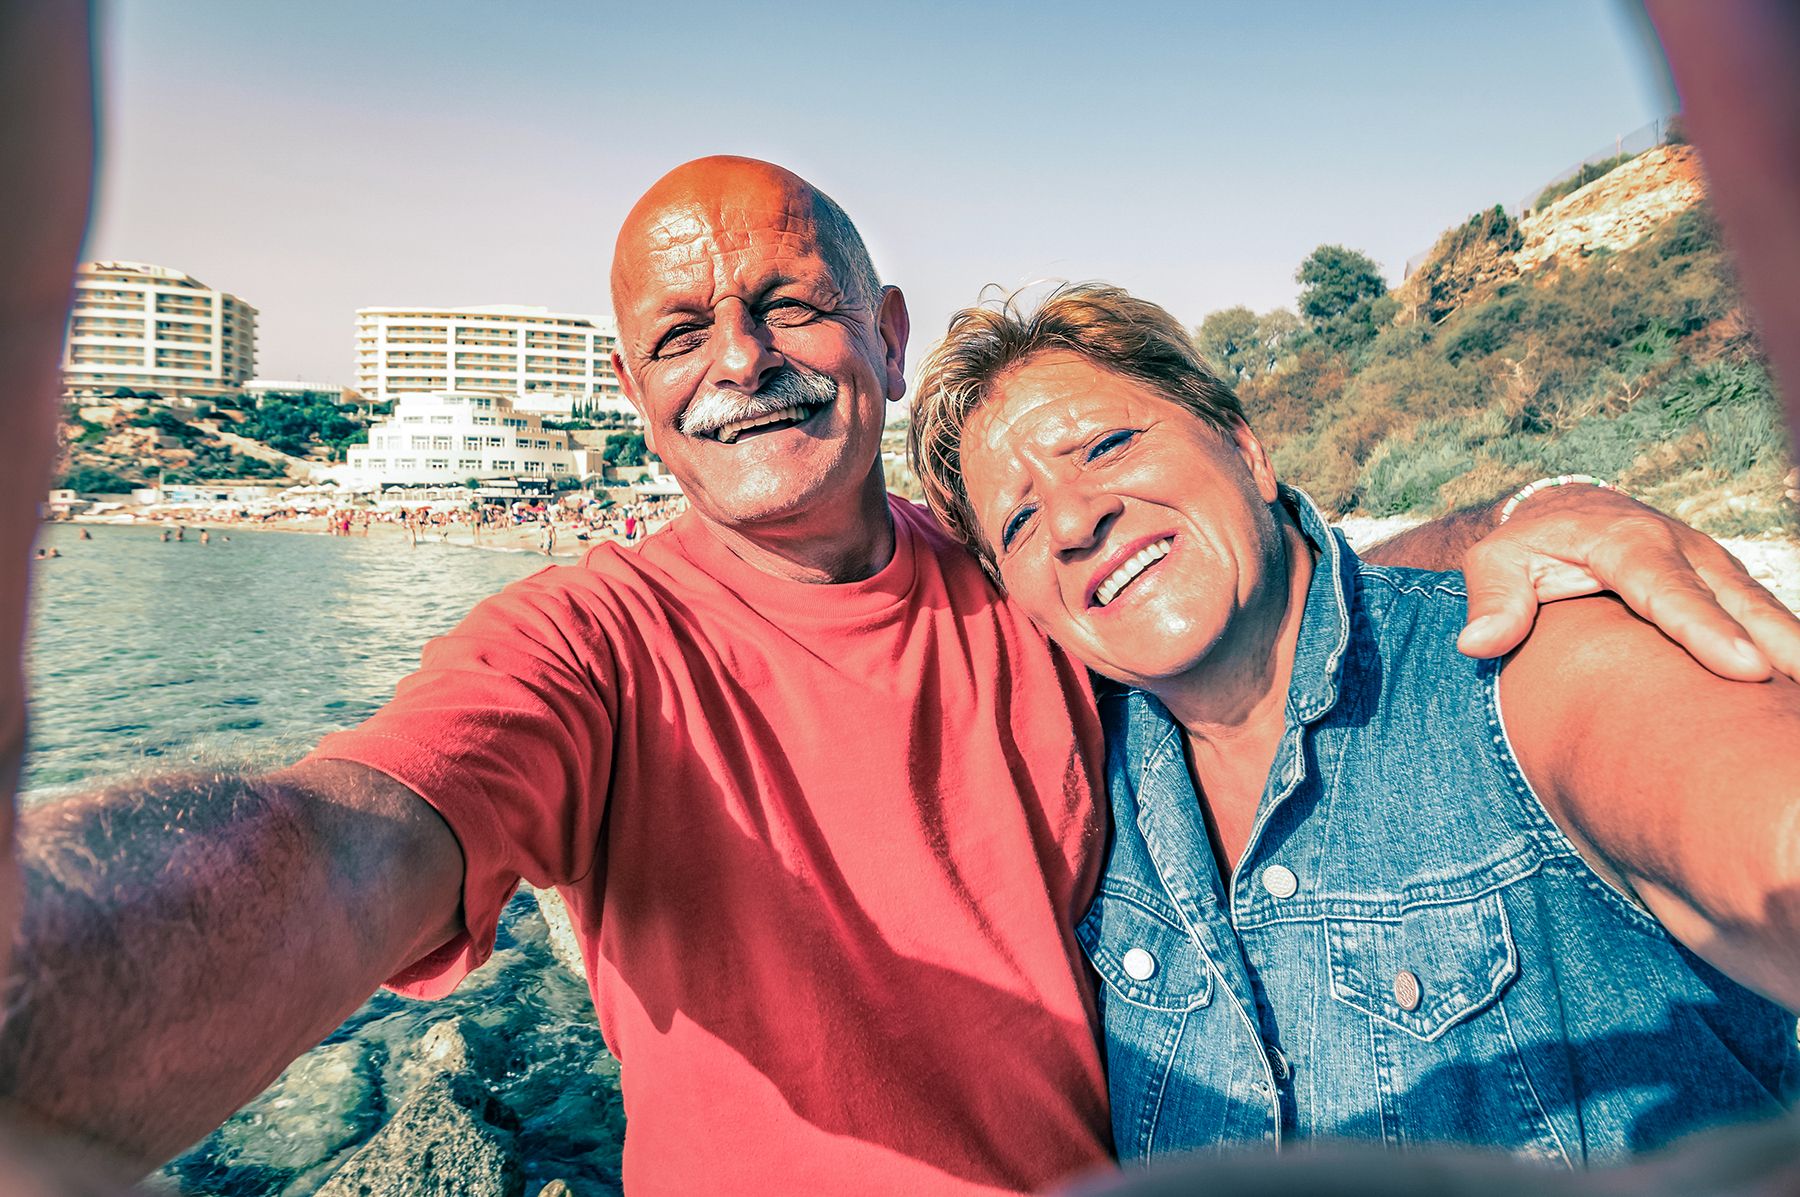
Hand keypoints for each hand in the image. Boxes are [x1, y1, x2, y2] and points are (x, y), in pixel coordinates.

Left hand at [1456, 484, 1799, 682]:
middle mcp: (1679, 548)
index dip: (1707, 629)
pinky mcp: (1724, 579)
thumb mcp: (1495, 562)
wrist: (1565, 509)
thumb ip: (1491, 600)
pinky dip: (1788, 641)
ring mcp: (1709, 563)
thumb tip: (1476, 644)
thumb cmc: (1526, 544)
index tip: (1744, 668)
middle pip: (1734, 600)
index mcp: (1624, 542)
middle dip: (1776, 641)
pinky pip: (1763, 611)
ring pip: (1760, 604)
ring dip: (1794, 644)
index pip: (1668, 591)